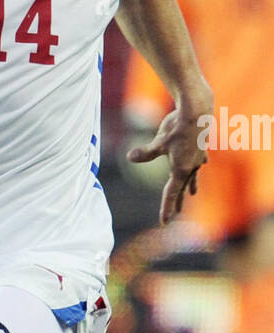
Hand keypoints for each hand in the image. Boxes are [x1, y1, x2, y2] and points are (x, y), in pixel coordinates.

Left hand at [126, 99, 211, 225]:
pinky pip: (199, 159)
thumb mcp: (158, 142)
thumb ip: (145, 153)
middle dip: (178, 201)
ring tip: (193, 193)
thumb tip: (129, 157)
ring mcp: (198, 157)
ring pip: (193, 175)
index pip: (171, 194)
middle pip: (182, 188)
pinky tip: (202, 163)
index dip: (167, 208)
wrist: (197, 110)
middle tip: (175, 215)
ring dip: (191, 185)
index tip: (164, 222)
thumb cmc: (177, 127)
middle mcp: (191, 166)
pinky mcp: (201, 146)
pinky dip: (198, 164)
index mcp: (180, 170)